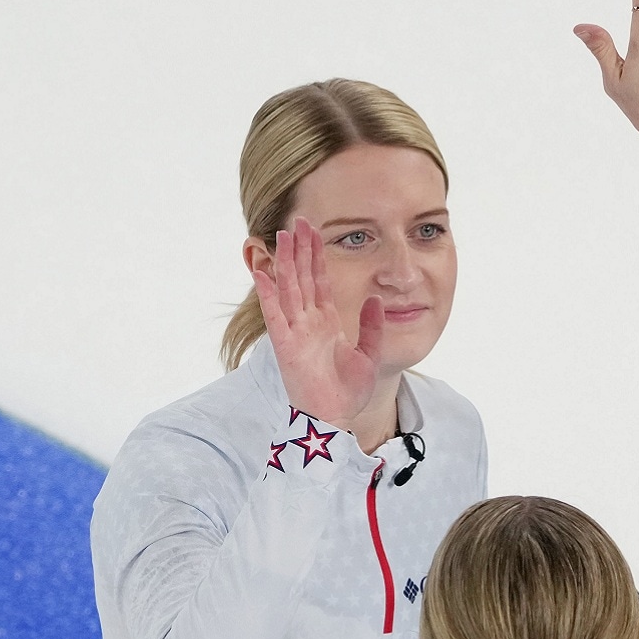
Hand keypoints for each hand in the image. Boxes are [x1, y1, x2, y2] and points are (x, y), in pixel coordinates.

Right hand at [251, 216, 383, 432]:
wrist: (335, 417)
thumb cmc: (347, 390)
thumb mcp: (368, 353)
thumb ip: (372, 325)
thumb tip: (375, 297)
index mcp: (326, 322)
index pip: (320, 280)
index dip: (317, 255)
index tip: (315, 230)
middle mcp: (308, 322)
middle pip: (302, 277)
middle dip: (300, 250)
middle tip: (298, 221)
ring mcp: (295, 331)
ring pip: (288, 289)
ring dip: (285, 263)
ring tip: (282, 236)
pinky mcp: (286, 345)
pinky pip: (275, 315)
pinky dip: (268, 294)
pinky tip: (263, 272)